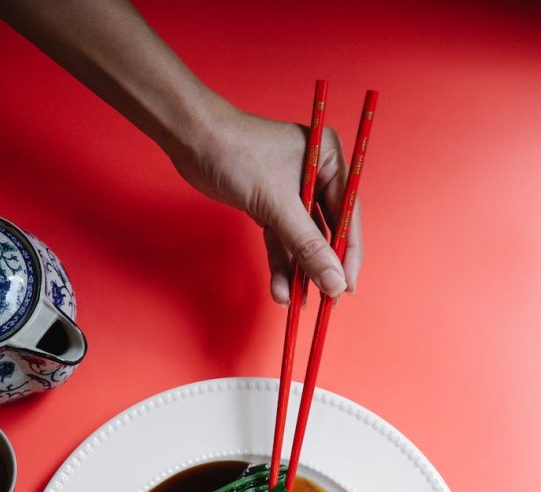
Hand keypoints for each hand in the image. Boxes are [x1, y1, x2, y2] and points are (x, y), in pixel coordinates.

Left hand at [172, 104, 362, 303]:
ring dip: (298, 272)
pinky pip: (280, 240)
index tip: (347, 286)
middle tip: (326, 300)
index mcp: (328, 159)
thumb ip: (308, 245)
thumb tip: (334, 282)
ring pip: (301, 240)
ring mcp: (291, 192)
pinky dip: (279, 264)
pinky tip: (280, 289)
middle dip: (322, 267)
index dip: (349, 252)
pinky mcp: (268, 205)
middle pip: (327, 230)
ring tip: (296, 303)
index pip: (349, 214)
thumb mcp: (278, 203)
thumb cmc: (237, 154)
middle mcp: (315, 174)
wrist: (191, 140)